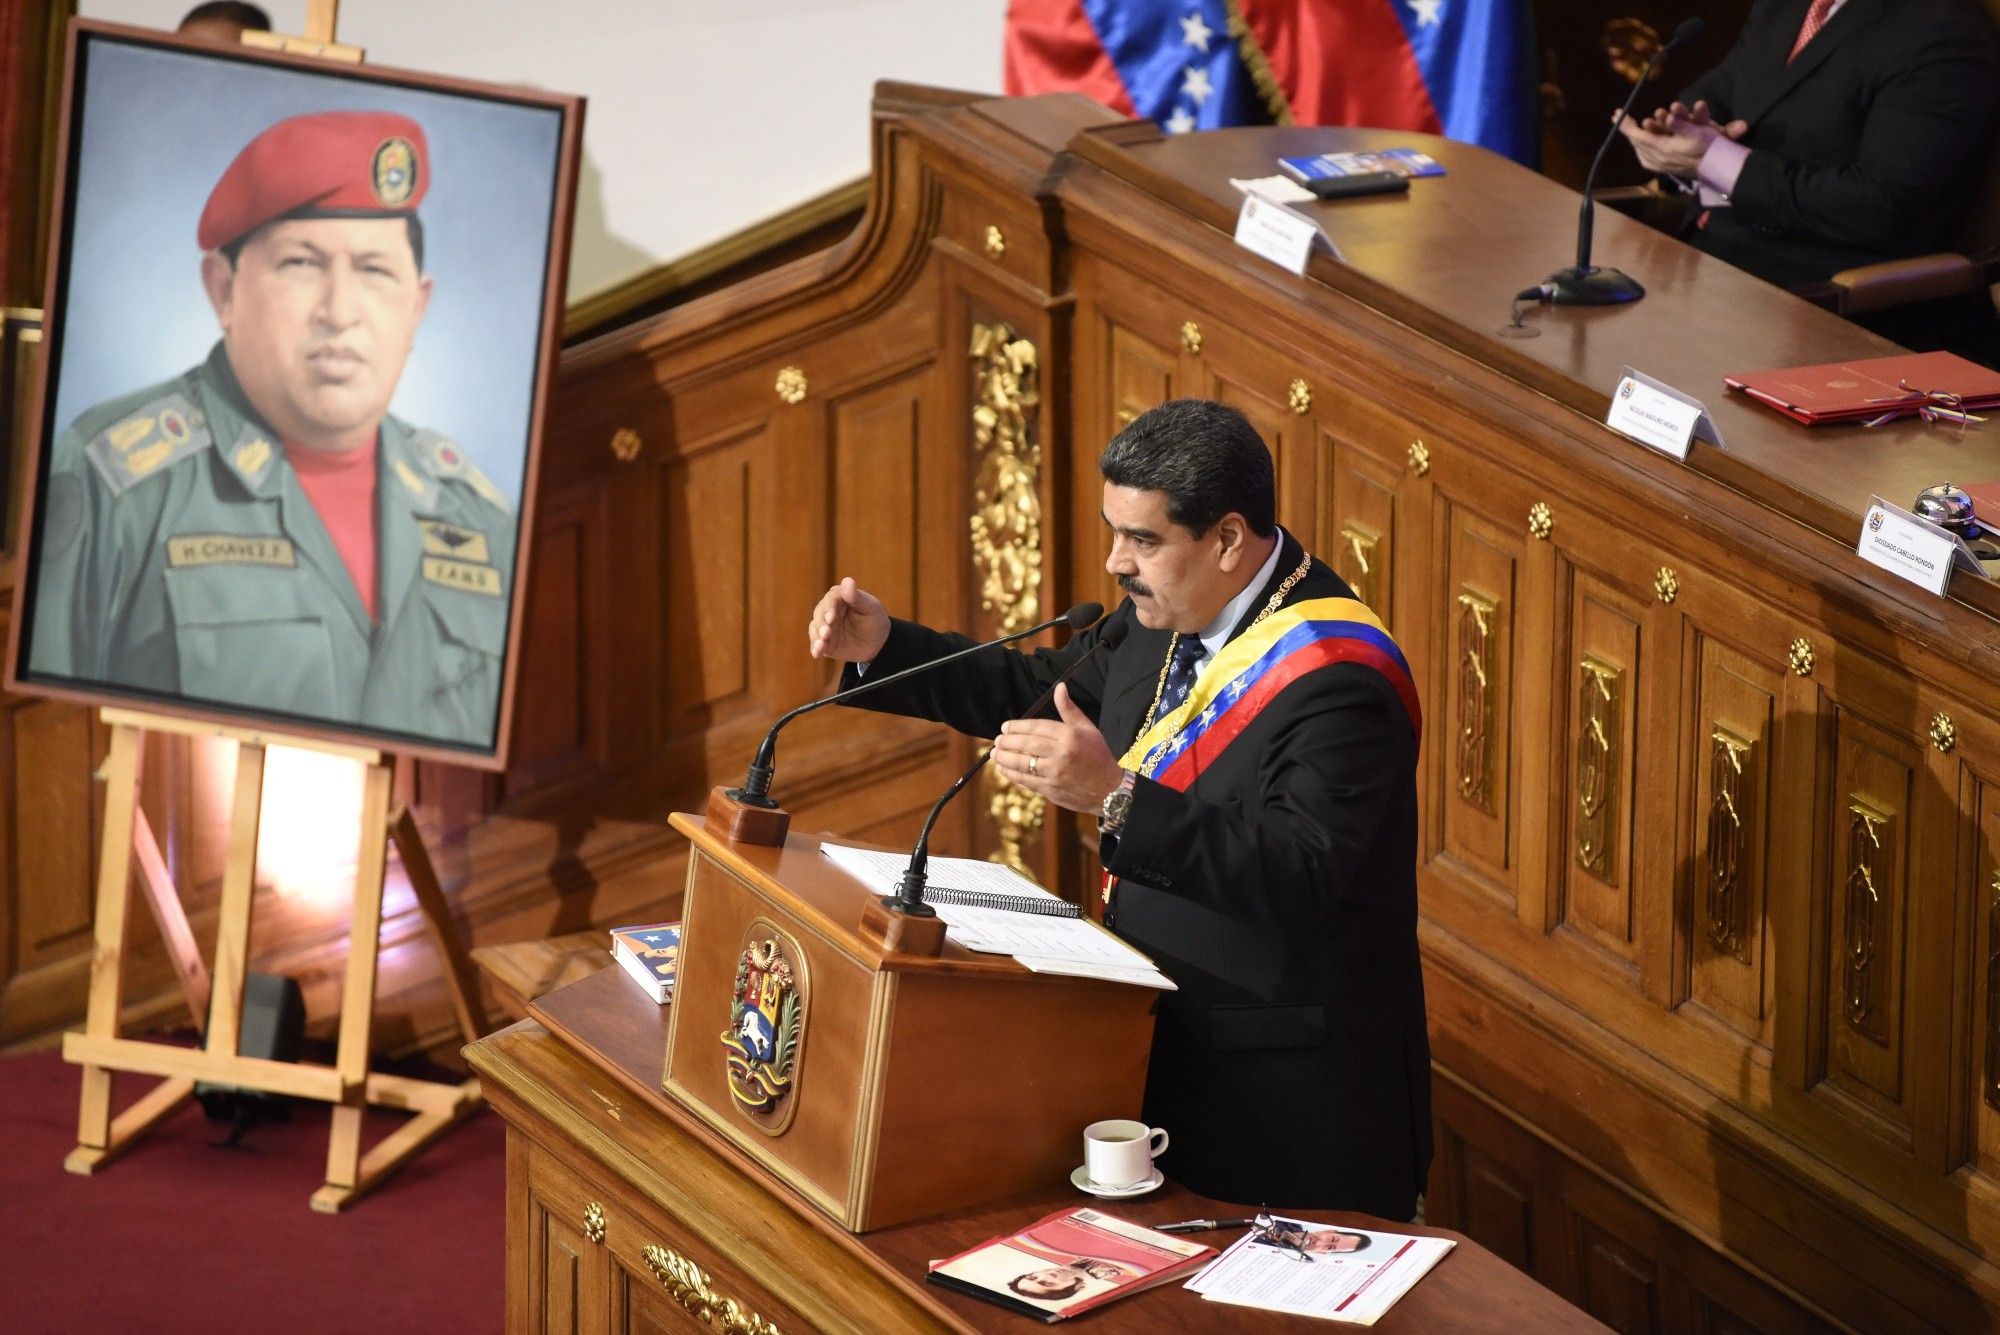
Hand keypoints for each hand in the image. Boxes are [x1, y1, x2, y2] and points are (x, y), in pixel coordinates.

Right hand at [807, 577, 889, 663]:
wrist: (878, 643)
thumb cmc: (875, 620)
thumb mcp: (871, 608)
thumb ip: (857, 597)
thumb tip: (847, 580)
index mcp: (840, 598)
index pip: (831, 599)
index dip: (829, 607)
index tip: (832, 616)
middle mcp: (829, 611)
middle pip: (820, 614)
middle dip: (822, 623)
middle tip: (826, 632)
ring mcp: (825, 627)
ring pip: (815, 629)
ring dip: (817, 636)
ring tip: (822, 644)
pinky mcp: (825, 642)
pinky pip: (817, 644)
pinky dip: (816, 648)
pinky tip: (817, 653)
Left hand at [991, 684, 1125, 814]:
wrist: (1109, 789)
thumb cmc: (1098, 756)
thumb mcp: (1088, 728)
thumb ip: (1069, 709)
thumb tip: (1059, 686)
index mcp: (1069, 736)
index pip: (1037, 728)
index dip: (1018, 727)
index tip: (1005, 727)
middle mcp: (1061, 754)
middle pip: (1027, 745)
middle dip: (1008, 742)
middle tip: (997, 740)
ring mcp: (1055, 774)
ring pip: (1023, 764)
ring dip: (1005, 759)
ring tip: (995, 753)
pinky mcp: (1051, 790)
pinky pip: (1027, 781)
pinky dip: (1013, 775)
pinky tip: (1005, 769)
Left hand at [1615, 109, 1720, 177]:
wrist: (1717, 169)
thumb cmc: (1709, 147)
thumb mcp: (1698, 132)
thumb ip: (1681, 124)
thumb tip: (1668, 117)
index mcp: (1663, 149)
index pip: (1637, 136)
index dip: (1626, 125)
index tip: (1616, 114)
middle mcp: (1657, 159)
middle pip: (1636, 142)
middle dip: (1628, 129)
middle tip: (1621, 117)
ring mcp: (1659, 166)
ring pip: (1639, 151)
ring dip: (1634, 138)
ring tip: (1629, 128)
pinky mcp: (1663, 170)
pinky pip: (1645, 159)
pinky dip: (1640, 149)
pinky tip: (1641, 144)